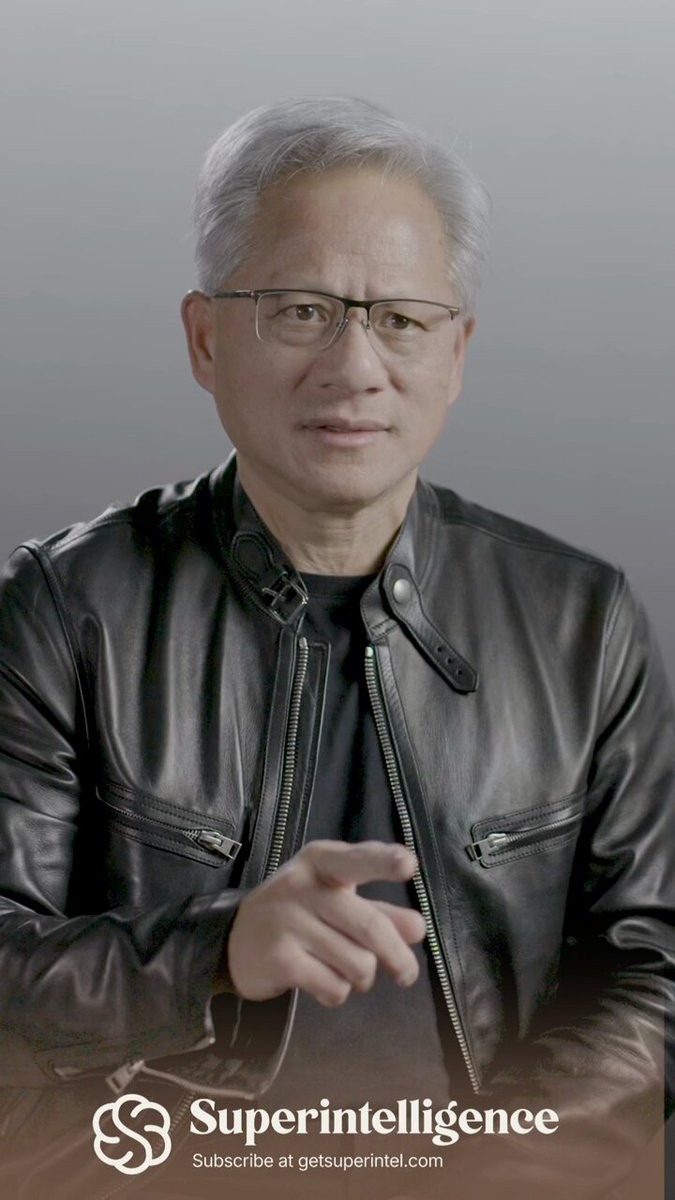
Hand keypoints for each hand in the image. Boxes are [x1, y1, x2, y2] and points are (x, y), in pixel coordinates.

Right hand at [227, 839, 425, 1005]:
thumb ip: (379, 911)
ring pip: (357, 963)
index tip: (408, 865)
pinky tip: (322, 981)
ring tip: (346, 969)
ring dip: (362, 977)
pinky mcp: (280, 959)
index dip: (384, 862)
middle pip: (370, 928)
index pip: (357, 859)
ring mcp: (288, 922)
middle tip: (406, 975)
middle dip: (397, 958)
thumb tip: (417, 929)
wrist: (236, 940)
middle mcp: (303, 886)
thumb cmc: (300, 912)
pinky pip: (334, 987)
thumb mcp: (336, 899)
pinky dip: (337, 992)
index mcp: (322, 861)